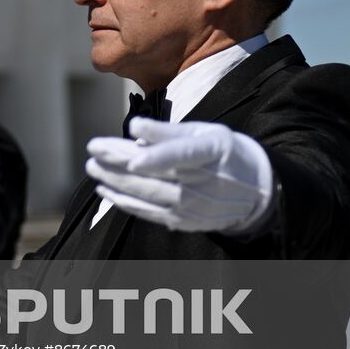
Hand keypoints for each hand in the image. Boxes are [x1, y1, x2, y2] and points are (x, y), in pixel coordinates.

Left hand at [85, 118, 272, 233]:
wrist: (256, 190)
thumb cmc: (224, 153)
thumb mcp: (206, 133)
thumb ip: (169, 132)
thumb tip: (135, 128)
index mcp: (212, 152)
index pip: (183, 155)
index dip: (158, 158)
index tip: (132, 157)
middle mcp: (204, 183)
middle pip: (157, 175)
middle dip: (120, 164)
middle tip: (93, 150)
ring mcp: (194, 206)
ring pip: (149, 195)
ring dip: (116, 182)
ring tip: (93, 167)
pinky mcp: (184, 220)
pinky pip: (150, 212)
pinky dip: (125, 202)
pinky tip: (106, 190)